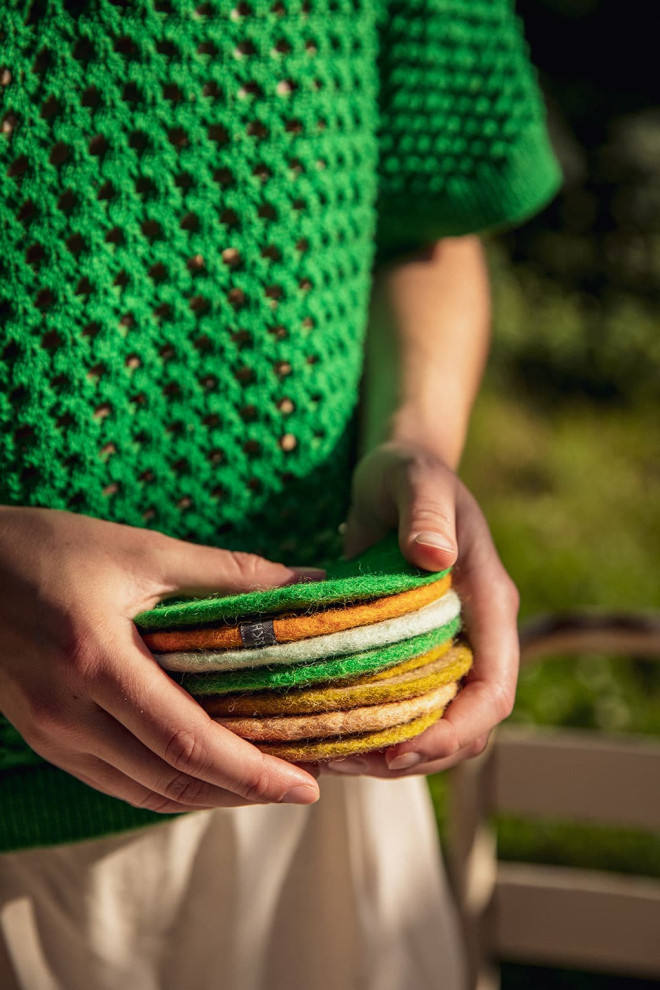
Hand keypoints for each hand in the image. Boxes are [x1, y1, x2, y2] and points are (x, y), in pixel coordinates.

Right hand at [0, 506, 322, 811]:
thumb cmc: (47, 548)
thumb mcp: (140, 550)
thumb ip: (227, 572)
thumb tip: (305, 581)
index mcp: (96, 661)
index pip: (187, 743)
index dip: (252, 772)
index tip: (304, 786)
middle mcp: (67, 712)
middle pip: (171, 782)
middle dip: (244, 793)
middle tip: (300, 786)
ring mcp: (50, 733)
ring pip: (144, 793)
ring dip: (209, 796)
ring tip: (262, 782)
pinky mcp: (43, 737)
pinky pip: (115, 782)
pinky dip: (167, 787)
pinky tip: (203, 770)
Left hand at [325, 440, 519, 776]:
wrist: (396, 476)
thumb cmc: (409, 474)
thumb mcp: (415, 480)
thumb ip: (426, 513)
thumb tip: (434, 557)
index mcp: (489, 605)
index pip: (494, 691)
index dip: (455, 731)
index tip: (400, 750)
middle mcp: (475, 637)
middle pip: (466, 728)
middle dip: (415, 757)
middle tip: (344, 763)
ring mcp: (445, 649)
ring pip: (434, 727)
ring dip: (388, 752)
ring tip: (327, 757)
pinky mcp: (413, 654)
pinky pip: (403, 708)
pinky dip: (371, 730)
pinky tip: (325, 732)